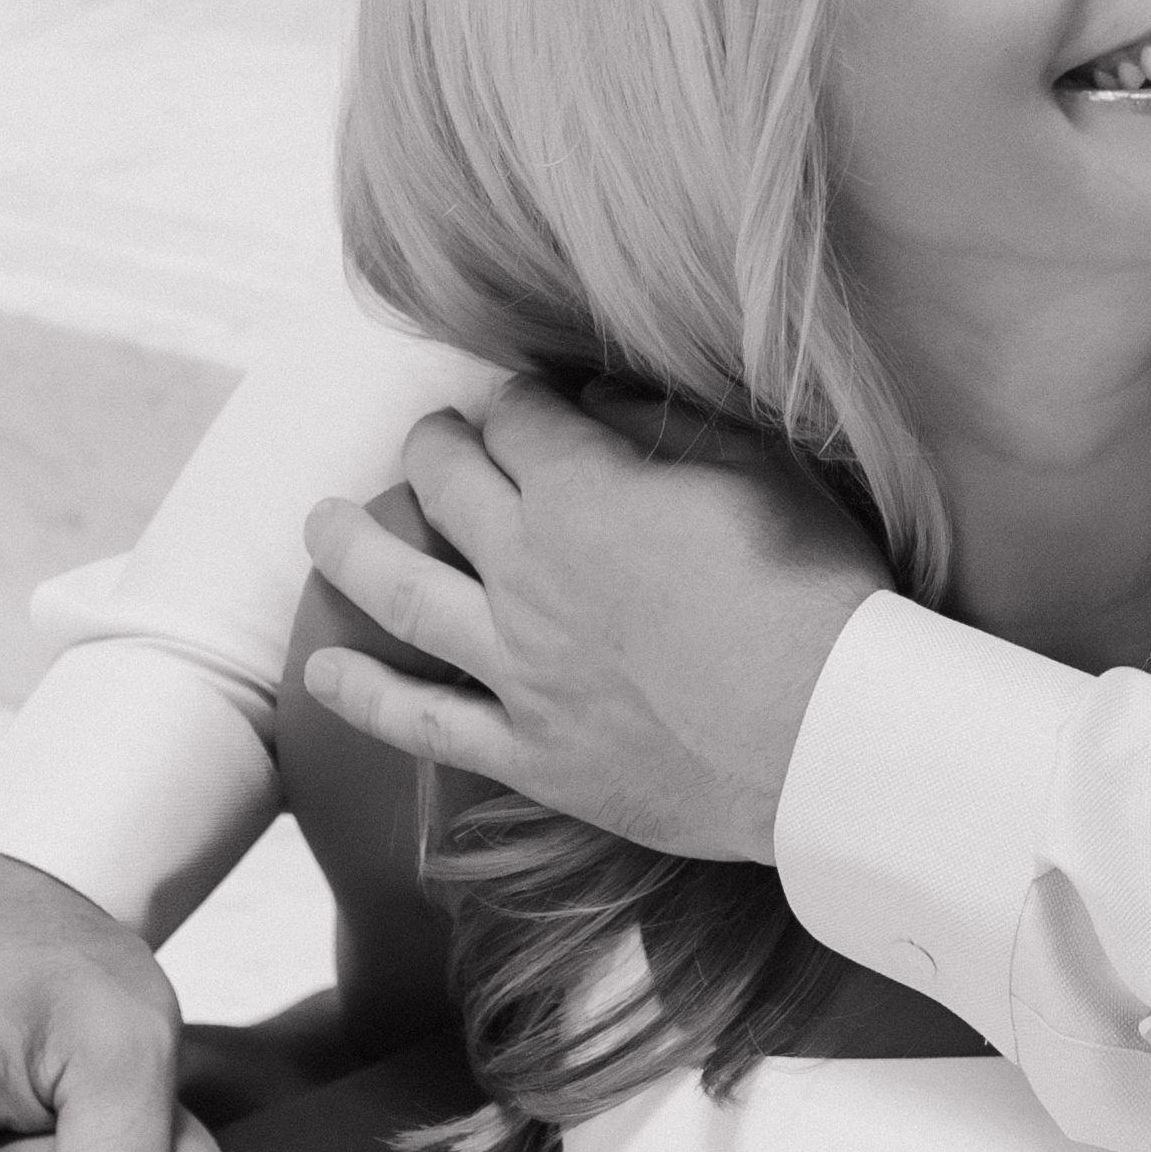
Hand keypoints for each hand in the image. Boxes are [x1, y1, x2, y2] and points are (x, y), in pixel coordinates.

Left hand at [296, 378, 887, 864]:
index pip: (519, 416)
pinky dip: (365, 694)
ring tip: (321, 522)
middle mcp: (530, 569)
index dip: (522, 400)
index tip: (531, 401)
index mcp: (585, 489)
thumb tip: (600, 400)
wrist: (829, 740)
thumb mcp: (763, 474)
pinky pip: (423, 720)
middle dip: (434, 446)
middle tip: (433, 438)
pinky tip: (322, 671)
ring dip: (352, 547)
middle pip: (446, 483)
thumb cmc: (817, 596)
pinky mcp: (532, 752)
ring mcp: (520, 665)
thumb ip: (670, 426)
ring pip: (403, 591)